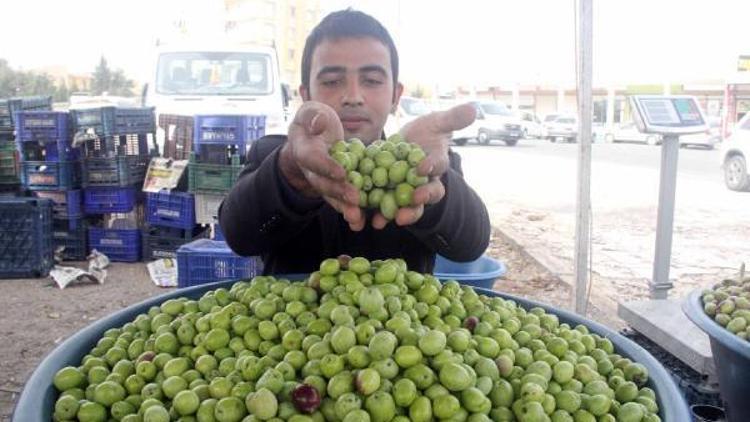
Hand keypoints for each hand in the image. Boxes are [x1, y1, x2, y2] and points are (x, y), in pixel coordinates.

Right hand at [280, 101, 365, 230]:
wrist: (313, 138)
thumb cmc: (314, 121)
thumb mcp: (310, 111)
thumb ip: (312, 116)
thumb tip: (318, 123)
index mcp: (305, 150)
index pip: (314, 160)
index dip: (326, 166)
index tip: (341, 173)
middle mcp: (312, 170)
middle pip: (324, 184)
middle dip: (339, 192)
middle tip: (355, 199)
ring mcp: (324, 181)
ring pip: (333, 197)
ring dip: (345, 208)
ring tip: (357, 218)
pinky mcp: (336, 187)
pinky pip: (343, 200)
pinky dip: (352, 211)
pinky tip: (362, 221)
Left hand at [372, 103, 475, 228]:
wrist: (408, 143)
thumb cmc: (427, 132)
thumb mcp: (437, 122)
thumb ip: (452, 119)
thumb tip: (473, 109)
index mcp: (436, 164)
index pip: (437, 167)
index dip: (431, 167)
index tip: (423, 167)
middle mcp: (425, 183)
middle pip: (426, 195)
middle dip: (420, 200)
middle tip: (413, 200)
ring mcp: (407, 192)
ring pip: (406, 206)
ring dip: (397, 214)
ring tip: (385, 221)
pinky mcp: (390, 195)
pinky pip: (385, 207)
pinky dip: (377, 215)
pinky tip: (370, 221)